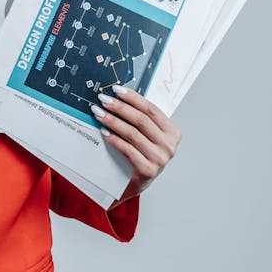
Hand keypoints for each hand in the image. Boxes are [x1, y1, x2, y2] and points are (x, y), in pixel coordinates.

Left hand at [90, 85, 180, 202]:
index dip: (133, 97)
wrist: (139, 181)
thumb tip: (119, 95)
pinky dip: (114, 139)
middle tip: (103, 99)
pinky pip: (127, 150)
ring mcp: (160, 159)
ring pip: (132, 133)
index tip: (117, 90)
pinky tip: (104, 132)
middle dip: (119, 107)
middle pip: (141, 120)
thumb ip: (141, 118)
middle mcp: (169, 146)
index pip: (151, 109)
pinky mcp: (148, 171)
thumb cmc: (143, 153)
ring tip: (99, 113)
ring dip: (113, 121)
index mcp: (172, 132)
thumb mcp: (148, 135)